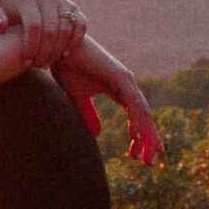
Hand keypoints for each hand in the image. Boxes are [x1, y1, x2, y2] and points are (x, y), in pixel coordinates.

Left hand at [0, 0, 86, 69]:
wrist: (31, 7)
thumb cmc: (13, 15)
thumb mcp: (1, 15)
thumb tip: (0, 27)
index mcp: (28, 0)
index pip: (33, 26)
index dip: (30, 46)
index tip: (26, 62)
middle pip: (50, 31)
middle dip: (44, 52)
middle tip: (38, 66)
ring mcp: (63, 2)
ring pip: (65, 30)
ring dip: (58, 50)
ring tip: (48, 62)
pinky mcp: (75, 9)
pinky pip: (80, 26)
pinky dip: (74, 42)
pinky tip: (63, 55)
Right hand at [50, 35, 165, 164]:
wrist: (58, 45)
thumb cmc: (66, 66)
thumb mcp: (76, 96)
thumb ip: (87, 114)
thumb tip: (97, 134)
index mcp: (119, 89)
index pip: (136, 116)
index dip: (140, 136)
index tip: (139, 155)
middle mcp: (127, 85)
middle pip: (144, 117)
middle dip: (149, 141)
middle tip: (150, 163)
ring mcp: (126, 80)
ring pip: (142, 113)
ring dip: (146, 136)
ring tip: (148, 157)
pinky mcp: (121, 77)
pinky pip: (133, 104)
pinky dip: (137, 121)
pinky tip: (137, 137)